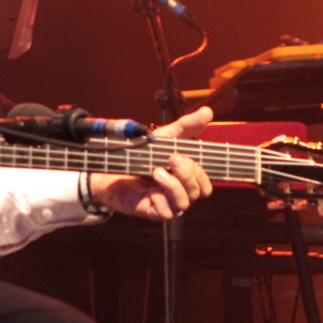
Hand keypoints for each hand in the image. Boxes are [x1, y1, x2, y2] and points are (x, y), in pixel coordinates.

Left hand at [92, 106, 215, 220]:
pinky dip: (160, 196)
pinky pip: (167, 211)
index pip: (205, 185)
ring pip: (185, 202)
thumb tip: (208, 111)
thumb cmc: (142, 155)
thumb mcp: (166, 137)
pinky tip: (150, 187)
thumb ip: (187, 126)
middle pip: (198, 192)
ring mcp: (167, 203)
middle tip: (172, 158)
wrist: (114, 167)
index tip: (185, 155)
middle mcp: (179, 194)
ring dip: (173, 184)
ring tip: (156, 170)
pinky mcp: (153, 211)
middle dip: (187, 173)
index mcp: (186, 180)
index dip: (201, 173)